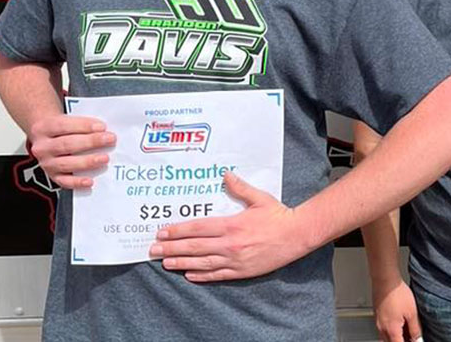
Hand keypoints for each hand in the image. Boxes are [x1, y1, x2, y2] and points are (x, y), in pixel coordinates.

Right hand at [27, 114, 115, 188]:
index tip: (102, 127)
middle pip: (66, 144)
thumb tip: (104, 130)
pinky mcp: (52, 176)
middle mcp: (43, 147)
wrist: (44, 137)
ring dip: (87, 161)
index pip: (64, 125)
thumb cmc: (61, 128)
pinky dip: (77, 182)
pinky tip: (90, 181)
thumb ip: (83, 123)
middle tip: (109, 140)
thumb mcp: (67, 119)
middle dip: (91, 142)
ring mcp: (47, 163)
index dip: (84, 126)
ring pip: (66, 163)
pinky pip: (64, 181)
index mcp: (45, 127)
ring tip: (104, 158)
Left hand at [150, 171, 312, 281]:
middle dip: (171, 248)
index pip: (197, 228)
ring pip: (201, 263)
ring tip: (166, 263)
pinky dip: (201, 275)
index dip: (177, 230)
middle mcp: (229, 244)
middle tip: (154, 249)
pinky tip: (189, 275)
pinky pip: (217, 275)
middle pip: (194, 247)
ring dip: (181, 263)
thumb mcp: (259, 198)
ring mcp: (234, 260)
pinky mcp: (241, 271)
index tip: (162, 231)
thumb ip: (240, 187)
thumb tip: (226, 174)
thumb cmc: (278, 216)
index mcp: (231, 225)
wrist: (296, 236)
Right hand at [372, 279, 421, 341]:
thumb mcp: (412, 312)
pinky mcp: (377, 316)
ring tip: (406, 329)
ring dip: (396, 337)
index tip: (415, 341)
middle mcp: (382, 329)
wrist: (385, 279)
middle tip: (411, 337)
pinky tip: (399, 322)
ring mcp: (378, 322)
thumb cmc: (397, 293)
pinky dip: (391, 330)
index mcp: (392, 330)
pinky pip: (383, 329)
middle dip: (402, 341)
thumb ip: (415, 329)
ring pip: (386, 337)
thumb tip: (418, 339)